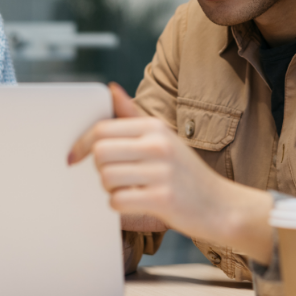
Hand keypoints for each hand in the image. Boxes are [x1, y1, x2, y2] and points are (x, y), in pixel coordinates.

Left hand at [69, 82, 273, 263]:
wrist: (223, 206)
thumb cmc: (186, 172)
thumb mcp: (163, 136)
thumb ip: (132, 115)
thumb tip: (110, 89)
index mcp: (154, 127)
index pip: (102, 129)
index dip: (82, 143)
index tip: (73, 155)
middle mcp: (157, 145)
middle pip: (100, 152)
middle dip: (98, 168)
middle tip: (112, 175)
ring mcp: (161, 172)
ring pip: (106, 177)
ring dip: (109, 188)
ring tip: (127, 189)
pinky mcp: (162, 199)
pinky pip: (118, 201)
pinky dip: (119, 205)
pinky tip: (135, 202)